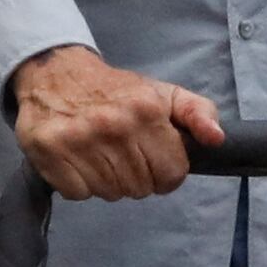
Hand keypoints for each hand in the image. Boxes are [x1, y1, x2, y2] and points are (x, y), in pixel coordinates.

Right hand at [8, 45, 223, 202]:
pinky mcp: (49, 152)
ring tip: (99, 154)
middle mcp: (113, 126)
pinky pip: (78, 194)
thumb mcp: (164, 94)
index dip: (165, 172)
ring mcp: (78, 140)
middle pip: (140, 188)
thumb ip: (198, 113)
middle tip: (122, 154)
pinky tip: (78, 159)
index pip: (172, 174)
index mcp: (146, 111)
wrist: (57, 73)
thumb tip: (216, 139)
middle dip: (135, 177)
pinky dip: (79, 184)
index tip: (152, 158)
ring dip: (107, 181)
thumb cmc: (115, 90)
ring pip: (110, 193)